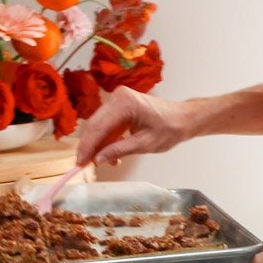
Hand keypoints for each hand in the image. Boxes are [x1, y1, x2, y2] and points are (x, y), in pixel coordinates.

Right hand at [76, 91, 190, 168]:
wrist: (183, 118)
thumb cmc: (169, 129)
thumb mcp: (144, 144)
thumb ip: (119, 150)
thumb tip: (97, 160)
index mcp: (125, 102)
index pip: (99, 127)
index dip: (87, 147)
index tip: (79, 164)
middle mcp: (117, 97)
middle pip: (94, 125)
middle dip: (89, 147)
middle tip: (83, 166)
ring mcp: (117, 99)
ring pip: (98, 125)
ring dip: (98, 145)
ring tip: (105, 162)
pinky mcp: (118, 105)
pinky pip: (105, 124)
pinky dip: (105, 139)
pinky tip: (111, 154)